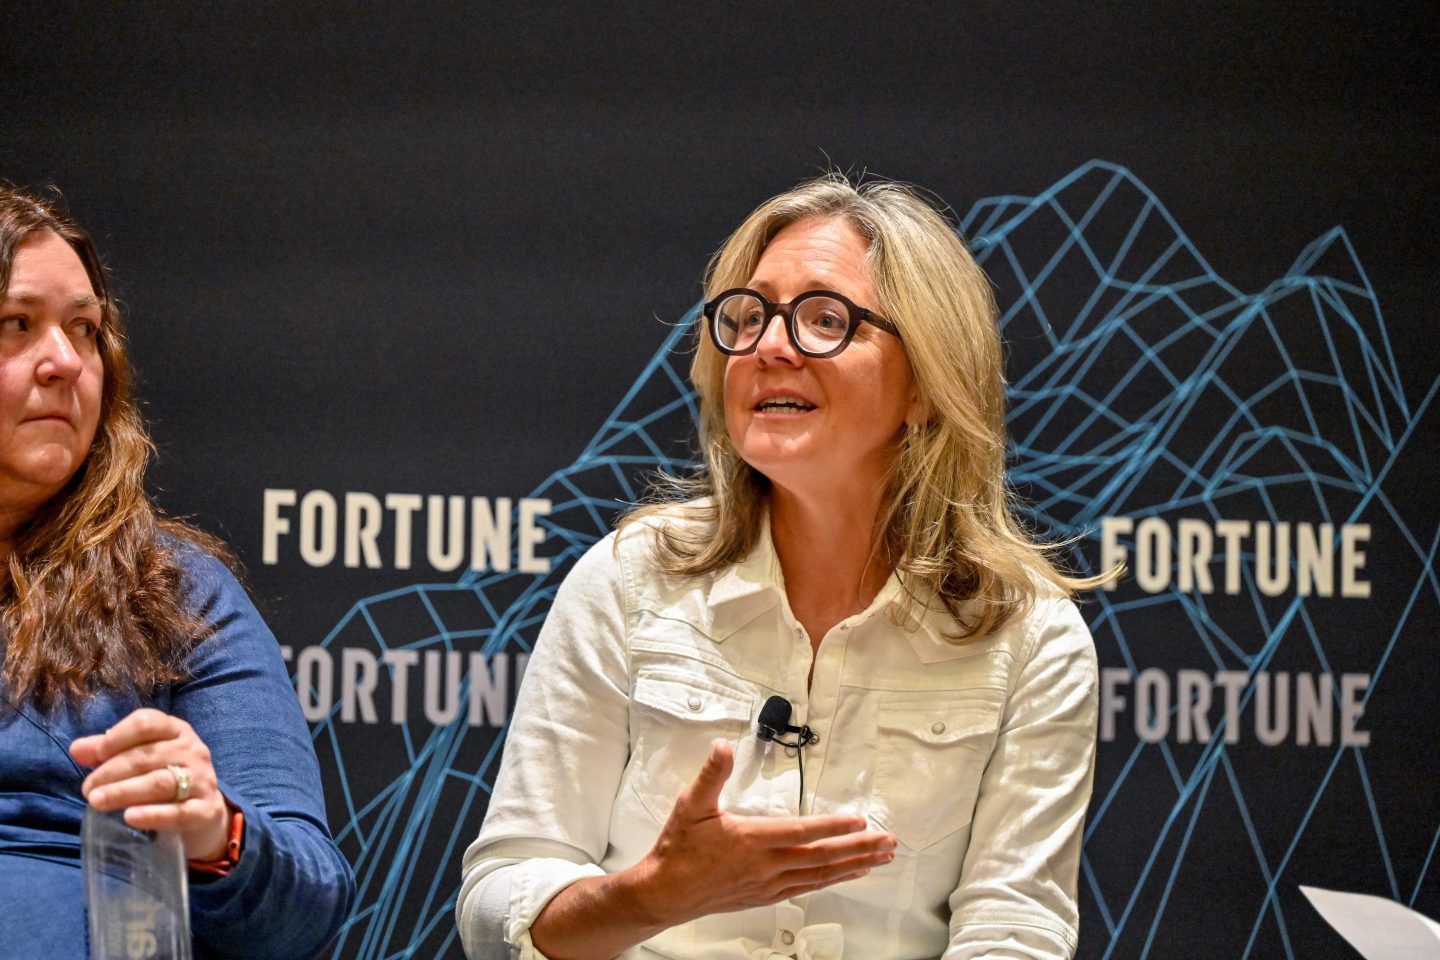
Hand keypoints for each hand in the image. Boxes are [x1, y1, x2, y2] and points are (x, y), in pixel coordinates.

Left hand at [70, 708, 230, 861]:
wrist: (204, 812)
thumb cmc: (164, 777)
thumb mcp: (140, 757)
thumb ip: (108, 752)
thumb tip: (76, 749)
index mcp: (176, 731)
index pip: (147, 723)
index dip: (117, 737)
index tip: (96, 756)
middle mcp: (193, 751)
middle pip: (147, 755)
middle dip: (111, 771)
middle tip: (87, 789)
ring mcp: (202, 781)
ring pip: (160, 783)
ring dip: (124, 791)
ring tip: (96, 802)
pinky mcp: (206, 811)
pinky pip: (179, 812)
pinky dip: (154, 815)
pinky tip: (130, 817)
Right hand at [630, 740, 896, 926]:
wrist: (666, 892)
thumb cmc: (679, 849)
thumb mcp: (691, 805)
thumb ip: (711, 775)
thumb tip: (724, 746)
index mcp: (752, 840)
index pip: (801, 832)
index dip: (833, 826)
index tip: (860, 820)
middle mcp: (767, 866)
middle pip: (822, 858)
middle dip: (859, 849)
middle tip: (889, 842)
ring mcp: (769, 884)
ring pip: (820, 875)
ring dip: (853, 866)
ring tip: (880, 858)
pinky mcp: (766, 895)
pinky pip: (808, 887)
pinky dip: (832, 879)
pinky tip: (847, 874)